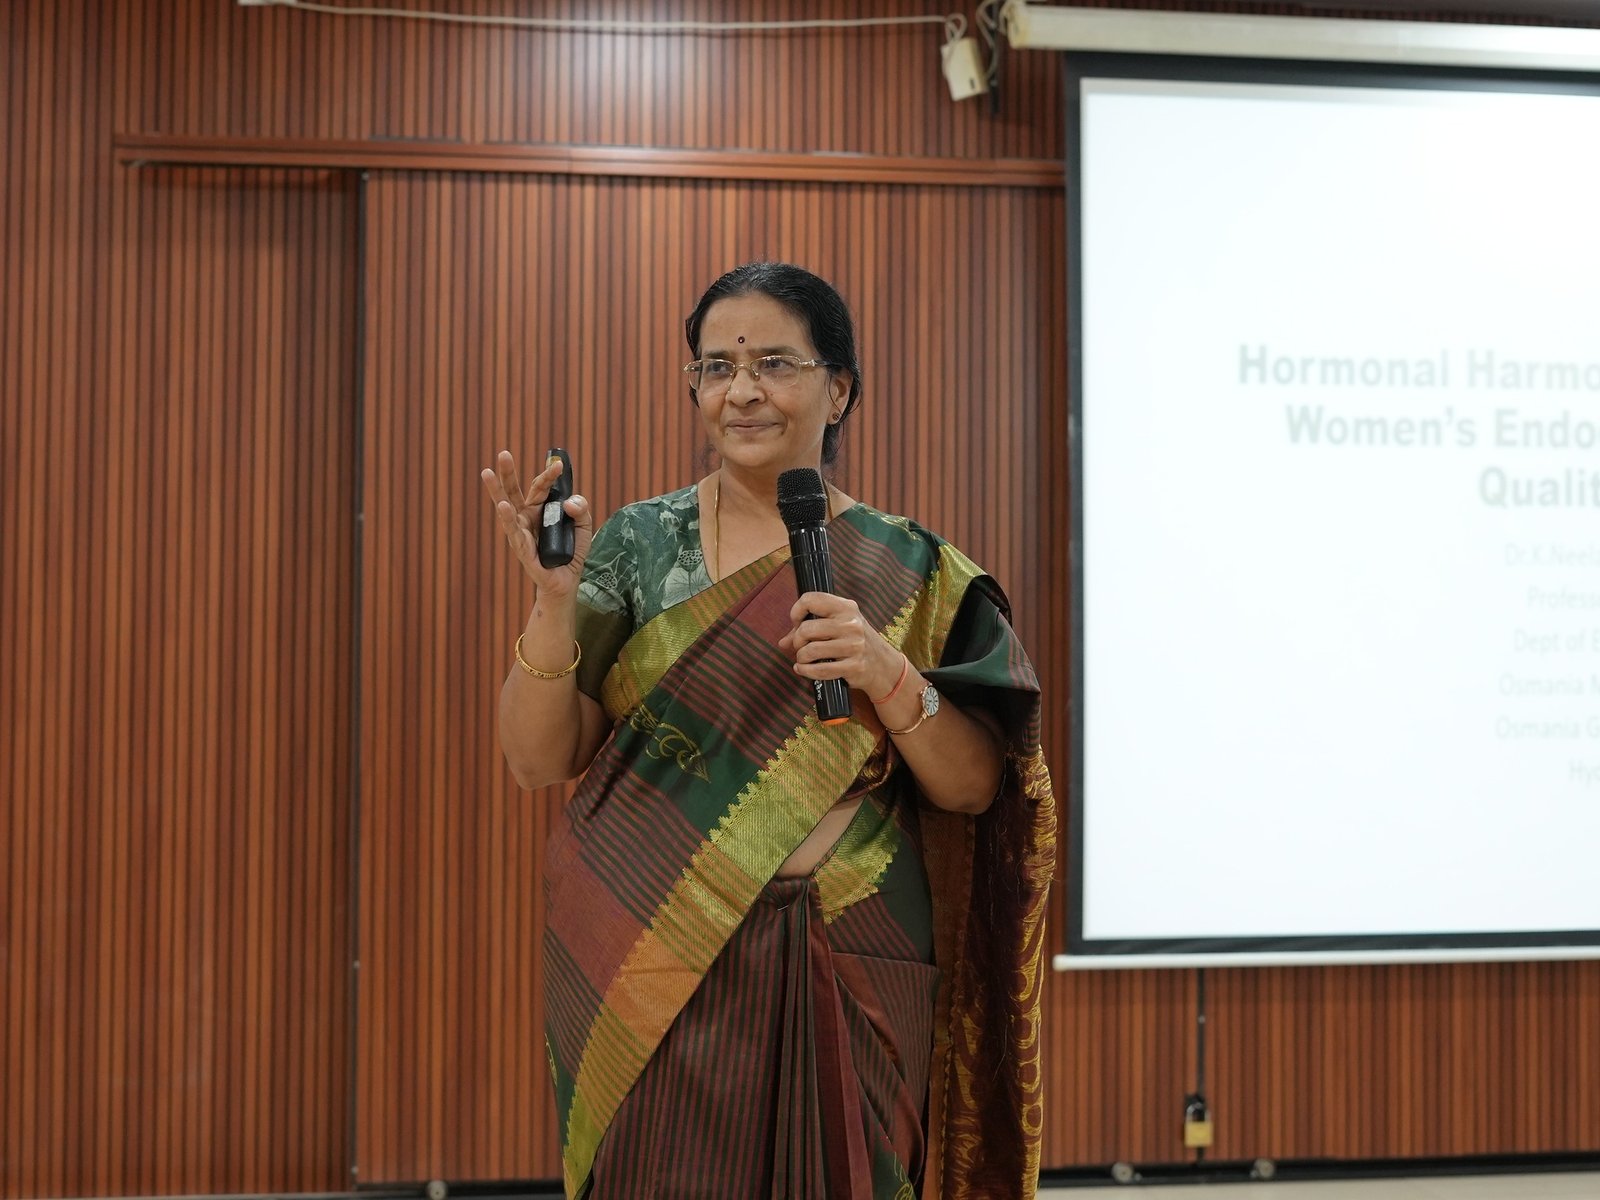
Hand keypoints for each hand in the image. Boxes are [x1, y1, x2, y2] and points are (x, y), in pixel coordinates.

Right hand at [479, 449, 592, 595]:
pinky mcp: (522, 548)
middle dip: (508, 473)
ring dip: (497, 490)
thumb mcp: (584, 526)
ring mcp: (522, 531)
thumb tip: (569, 502)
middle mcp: (527, 517)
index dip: (549, 475)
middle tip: (503, 454)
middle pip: (515, 491)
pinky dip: (508, 518)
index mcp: (540, 509)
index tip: (559, 465)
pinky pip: (514, 531)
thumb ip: (581, 510)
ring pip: (507, 508)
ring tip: (487, 473)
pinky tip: (502, 505)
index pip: (541, 487)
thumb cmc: (572, 551)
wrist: (567, 580)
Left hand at [778, 592, 902, 696]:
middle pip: (806, 629)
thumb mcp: (839, 626)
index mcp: (846, 607)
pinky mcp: (853, 666)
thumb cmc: (854, 641)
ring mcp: (853, 645)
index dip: (796, 611)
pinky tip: (803, 670)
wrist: (882, 664)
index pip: (811, 599)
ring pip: (810, 651)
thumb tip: (783, 642)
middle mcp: (850, 623)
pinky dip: (805, 671)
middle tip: (800, 646)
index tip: (797, 622)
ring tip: (804, 659)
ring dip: (801, 658)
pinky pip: (819, 670)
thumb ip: (810, 628)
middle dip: (797, 641)